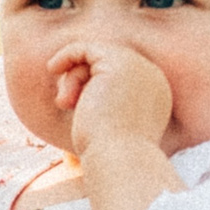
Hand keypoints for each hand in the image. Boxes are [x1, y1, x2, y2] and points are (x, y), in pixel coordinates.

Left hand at [48, 41, 169, 156]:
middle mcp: (153, 78)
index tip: (73, 104)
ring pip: (95, 58)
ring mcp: (139, 67)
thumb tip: (84, 102)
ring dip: (73, 79)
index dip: (92, 85)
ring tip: (64, 104)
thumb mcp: (108, 133)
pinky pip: (86, 48)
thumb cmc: (111, 157)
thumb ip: (103, 111)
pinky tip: (52, 68)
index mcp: (156, 95)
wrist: (121, 161)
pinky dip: (67, 56)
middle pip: (106, 65)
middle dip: (81, 80)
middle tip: (64, 104)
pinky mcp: (119, 62)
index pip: (120, 77)